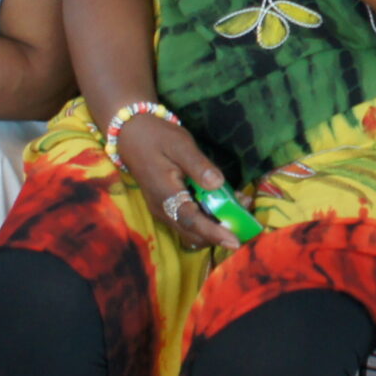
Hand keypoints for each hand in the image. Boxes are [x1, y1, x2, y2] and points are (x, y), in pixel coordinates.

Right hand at [117, 112, 242, 251]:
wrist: (130, 134)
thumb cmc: (156, 136)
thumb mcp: (180, 145)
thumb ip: (199, 165)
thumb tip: (217, 184)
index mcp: (166, 195)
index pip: (192, 221)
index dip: (215, 233)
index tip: (235, 241)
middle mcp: (163, 209)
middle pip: (193, 233)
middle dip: (219, 232)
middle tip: (245, 218)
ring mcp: (163, 209)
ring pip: (191, 230)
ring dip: (214, 225)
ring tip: (238, 207)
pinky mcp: (166, 206)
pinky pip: (188, 220)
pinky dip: (206, 217)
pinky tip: (222, 202)